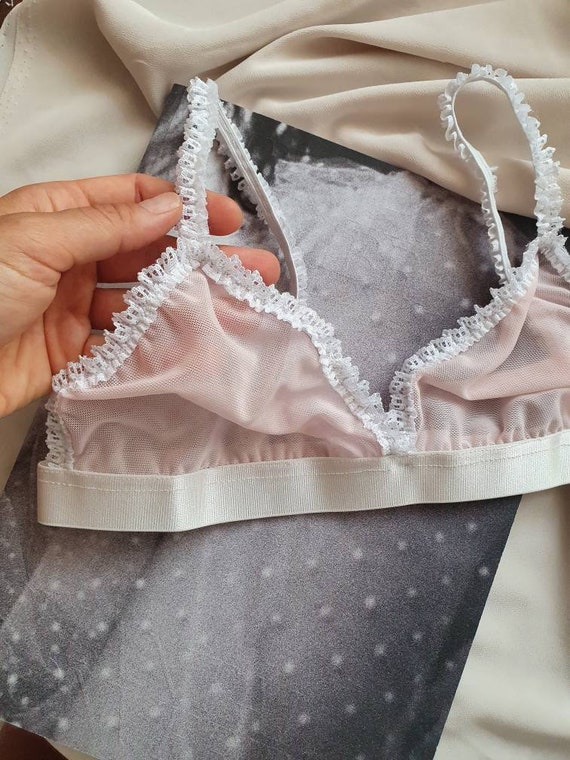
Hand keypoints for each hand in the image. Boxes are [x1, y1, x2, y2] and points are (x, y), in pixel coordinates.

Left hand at [0, 173, 279, 416]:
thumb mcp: (34, 238)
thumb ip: (105, 226)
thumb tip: (168, 206)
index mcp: (58, 216)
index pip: (131, 201)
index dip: (180, 206)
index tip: (224, 218)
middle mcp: (72, 258)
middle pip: (148, 253)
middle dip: (202, 259)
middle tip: (255, 268)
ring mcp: (76, 308)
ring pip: (145, 302)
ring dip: (190, 304)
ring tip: (239, 309)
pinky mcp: (76, 354)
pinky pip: (127, 346)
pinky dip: (160, 345)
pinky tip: (196, 344)